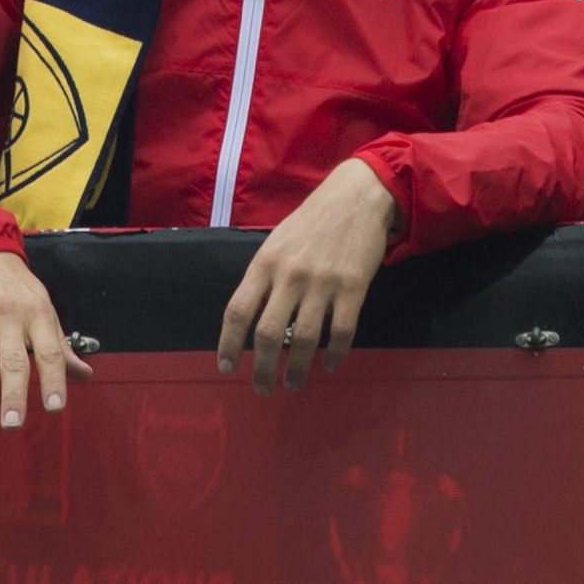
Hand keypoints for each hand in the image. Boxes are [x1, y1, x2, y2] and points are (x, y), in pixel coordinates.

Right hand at [0, 252, 88, 428]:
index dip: (54, 379)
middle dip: (14, 395)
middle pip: (13, 360)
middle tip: (13, 425)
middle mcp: (10, 316)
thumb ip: (59, 345)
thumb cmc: (14, 288)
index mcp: (37, 313)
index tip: (56, 408)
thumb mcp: (42, 307)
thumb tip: (84, 375)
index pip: (50, 350)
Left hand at [217, 159, 395, 392]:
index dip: (227, 344)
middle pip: (267, 334)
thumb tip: (251, 320)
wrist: (357, 196)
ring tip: (293, 383)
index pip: (237, 311)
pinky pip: (341, 332)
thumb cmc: (311, 221)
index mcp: (265, 263)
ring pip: (303, 340)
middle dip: (261, 369)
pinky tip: (331, 364)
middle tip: (262, 388)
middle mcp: (290, 275)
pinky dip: (334, 355)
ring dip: (296, 370)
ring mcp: (323, 283)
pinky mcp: (353, 288)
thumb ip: (264, 278)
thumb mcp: (277, 243)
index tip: (226, 367)